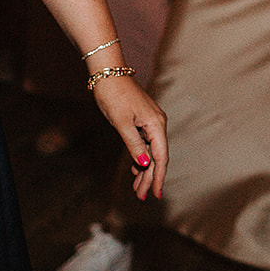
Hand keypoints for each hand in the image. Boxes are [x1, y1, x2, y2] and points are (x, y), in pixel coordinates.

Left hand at [92, 75, 167, 199]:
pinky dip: (140, 158)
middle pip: (156, 157)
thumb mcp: (121, 123)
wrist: (108, 73)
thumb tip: (144, 165)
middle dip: (148, 177)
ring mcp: (150, 122)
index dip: (158, 177)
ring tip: (136, 188)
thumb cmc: (113, 95)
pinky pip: (145, 144)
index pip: (161, 157)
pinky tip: (135, 168)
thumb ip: (133, 145)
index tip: (155, 194)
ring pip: (150, 151)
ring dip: (143, 170)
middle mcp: (157, 124)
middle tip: (140, 197)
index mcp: (156, 125)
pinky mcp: (142, 120)